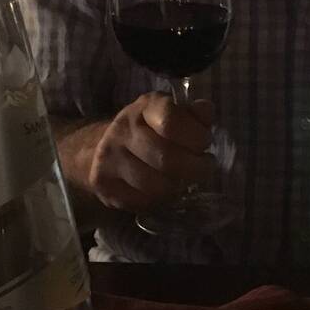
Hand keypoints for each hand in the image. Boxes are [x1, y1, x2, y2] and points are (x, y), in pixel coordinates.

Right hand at [88, 93, 214, 212]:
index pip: (171, 121)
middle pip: (166, 158)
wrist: (103, 146)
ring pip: (155, 185)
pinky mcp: (104, 184)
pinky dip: (159, 200)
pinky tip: (163, 191)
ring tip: (182, 180)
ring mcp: (109, 158)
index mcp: (144, 108)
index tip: (205, 144)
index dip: (195, 136)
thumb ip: (193, 114)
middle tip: (203, 168)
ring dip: (177, 187)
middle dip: (195, 168)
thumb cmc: (150, 131)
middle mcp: (123, 130)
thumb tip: (206, 111)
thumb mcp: (173, 114)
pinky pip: (142, 201)